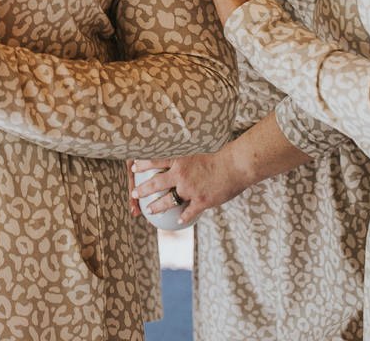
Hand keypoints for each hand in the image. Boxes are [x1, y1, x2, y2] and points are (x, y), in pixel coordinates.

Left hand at [129, 152, 245, 227]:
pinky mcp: (201, 201)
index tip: (133, 167)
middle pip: (156, 183)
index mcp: (180, 159)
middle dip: (142, 189)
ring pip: (168, 201)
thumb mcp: (200, 147)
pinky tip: (179, 221)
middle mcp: (181, 175)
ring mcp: (191, 189)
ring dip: (157, 206)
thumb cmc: (221, 153)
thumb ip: (188, 153)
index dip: (142, 165)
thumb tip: (182, 151)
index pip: (155, 161)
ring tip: (149, 210)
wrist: (236, 164)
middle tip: (133, 194)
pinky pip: (189, 212)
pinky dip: (183, 217)